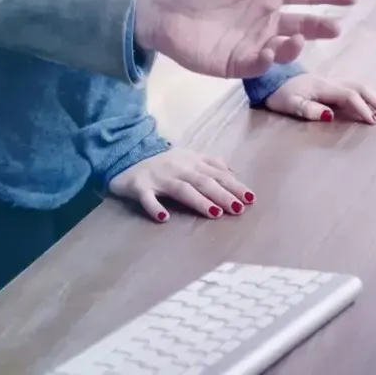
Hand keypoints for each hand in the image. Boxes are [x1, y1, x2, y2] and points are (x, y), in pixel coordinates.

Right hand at [108, 149, 254, 222]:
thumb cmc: (162, 163)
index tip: (251, 199)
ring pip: (181, 189)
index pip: (217, 174)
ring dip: (199, 201)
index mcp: (191, 161)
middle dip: (223, 194)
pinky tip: (164, 218)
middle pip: (203, 181)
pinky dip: (154, 207)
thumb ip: (210, 163)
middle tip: (239, 209)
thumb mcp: (188, 157)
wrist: (125, 158)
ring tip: (215, 213)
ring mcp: (158, 177)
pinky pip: (146, 198)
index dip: (234, 186)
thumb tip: (232, 171)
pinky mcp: (139, 187)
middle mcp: (178, 168)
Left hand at [133, 0, 355, 79]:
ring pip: (285, 47)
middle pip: (303, 24)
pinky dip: (268, 59)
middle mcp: (266, 20)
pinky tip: (269, 50)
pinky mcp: (236, 62)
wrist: (160, 8)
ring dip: (295, 45)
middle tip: (336, 28)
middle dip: (321, 26)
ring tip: (298, 39)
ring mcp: (253, 42)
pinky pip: (259, 64)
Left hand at [263, 73, 375, 124]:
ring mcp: (331, 82)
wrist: (271, 78)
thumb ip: (308, 109)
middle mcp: (331, 82)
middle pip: (360, 87)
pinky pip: (353, 87)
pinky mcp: (330, 85)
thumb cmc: (279, 94)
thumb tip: (330, 115)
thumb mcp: (289, 104)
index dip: (362, 108)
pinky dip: (367, 95)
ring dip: (375, 97)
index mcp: (323, 86)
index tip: (373, 122)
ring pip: (359, 86)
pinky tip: (373, 103)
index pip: (349, 95)